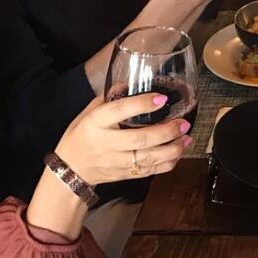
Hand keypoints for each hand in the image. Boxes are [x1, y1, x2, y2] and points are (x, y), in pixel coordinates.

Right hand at [56, 95, 189, 184]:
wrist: (70, 169)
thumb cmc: (81, 135)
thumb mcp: (88, 112)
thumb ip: (110, 99)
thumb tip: (133, 82)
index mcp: (96, 123)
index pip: (119, 111)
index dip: (142, 104)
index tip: (162, 98)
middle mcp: (106, 143)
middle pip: (140, 139)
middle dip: (166, 131)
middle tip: (183, 123)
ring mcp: (116, 162)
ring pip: (148, 158)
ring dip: (173, 149)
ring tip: (187, 138)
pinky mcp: (125, 175)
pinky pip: (150, 171)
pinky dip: (168, 163)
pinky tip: (179, 152)